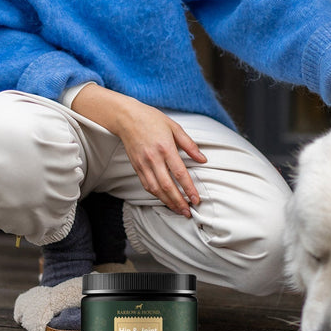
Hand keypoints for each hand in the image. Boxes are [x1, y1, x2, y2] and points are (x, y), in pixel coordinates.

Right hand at [71, 85, 206, 215]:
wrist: (127, 117)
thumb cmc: (152, 119)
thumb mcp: (174, 127)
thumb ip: (189, 144)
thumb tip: (203, 159)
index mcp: (165, 147)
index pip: (179, 173)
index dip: (188, 188)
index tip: (196, 199)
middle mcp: (153, 158)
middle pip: (167, 186)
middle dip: (179, 201)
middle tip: (188, 212)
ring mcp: (143, 164)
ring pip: (156, 189)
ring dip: (168, 202)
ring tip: (178, 210)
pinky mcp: (136, 167)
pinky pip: (146, 185)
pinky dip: (156, 195)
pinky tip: (164, 200)